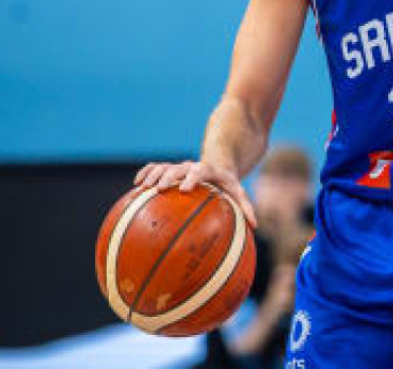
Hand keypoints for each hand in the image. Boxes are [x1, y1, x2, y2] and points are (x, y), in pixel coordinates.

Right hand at [134, 159, 258, 228]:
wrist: (217, 164)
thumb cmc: (227, 185)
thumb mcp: (238, 192)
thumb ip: (246, 207)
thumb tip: (255, 227)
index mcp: (209, 171)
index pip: (200, 171)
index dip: (191, 178)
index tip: (184, 189)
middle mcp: (192, 166)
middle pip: (177, 167)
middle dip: (167, 176)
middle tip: (158, 189)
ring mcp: (179, 167)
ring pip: (163, 166)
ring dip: (152, 175)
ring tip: (142, 188)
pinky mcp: (169, 168)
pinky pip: (155, 167)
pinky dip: (145, 173)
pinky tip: (136, 186)